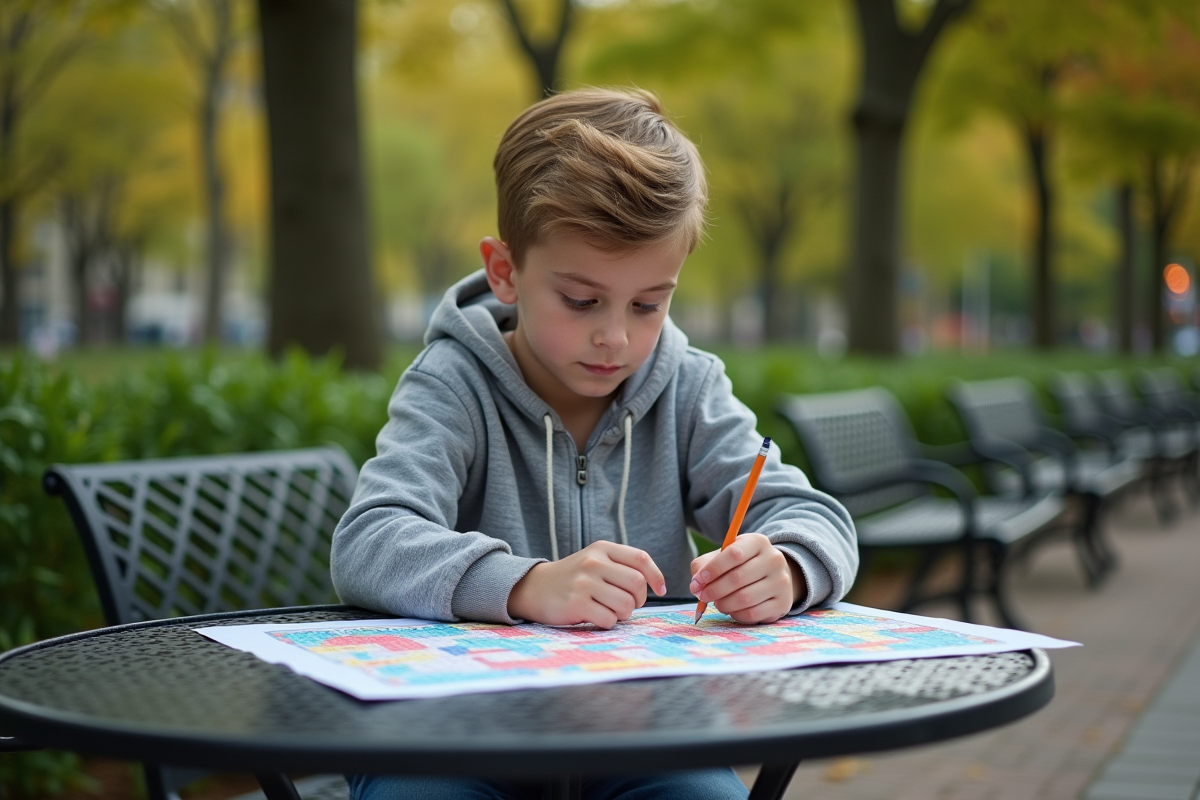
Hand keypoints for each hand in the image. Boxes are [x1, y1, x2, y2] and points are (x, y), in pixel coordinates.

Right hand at [507, 541, 666, 628]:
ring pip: (625, 605)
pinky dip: (608, 623)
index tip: (661, 589)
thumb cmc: (573, 577)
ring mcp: (584, 583)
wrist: (534, 588)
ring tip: (610, 610)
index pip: (640, 558)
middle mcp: (593, 562)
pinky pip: (609, 619)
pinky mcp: (576, 603)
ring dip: (623, 614)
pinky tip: (596, 617)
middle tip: (629, 604)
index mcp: (601, 549)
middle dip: (639, 599)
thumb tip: (656, 583)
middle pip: (637, 584)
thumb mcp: (595, 560)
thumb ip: (621, 566)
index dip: (656, 576)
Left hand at [689, 533, 804, 623]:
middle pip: (738, 578)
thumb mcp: (723, 557)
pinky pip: (753, 614)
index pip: (734, 554)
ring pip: (745, 598)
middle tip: (703, 595)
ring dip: (724, 604)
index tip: (698, 580)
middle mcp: (774, 559)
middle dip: (714, 589)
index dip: (713, 569)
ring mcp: (781, 582)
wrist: (772, 576)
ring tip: (717, 602)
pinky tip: (732, 609)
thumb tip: (696, 585)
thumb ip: (704, 566)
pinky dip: (736, 614)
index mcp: (758, 542)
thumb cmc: (741, 565)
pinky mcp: (783, 604)